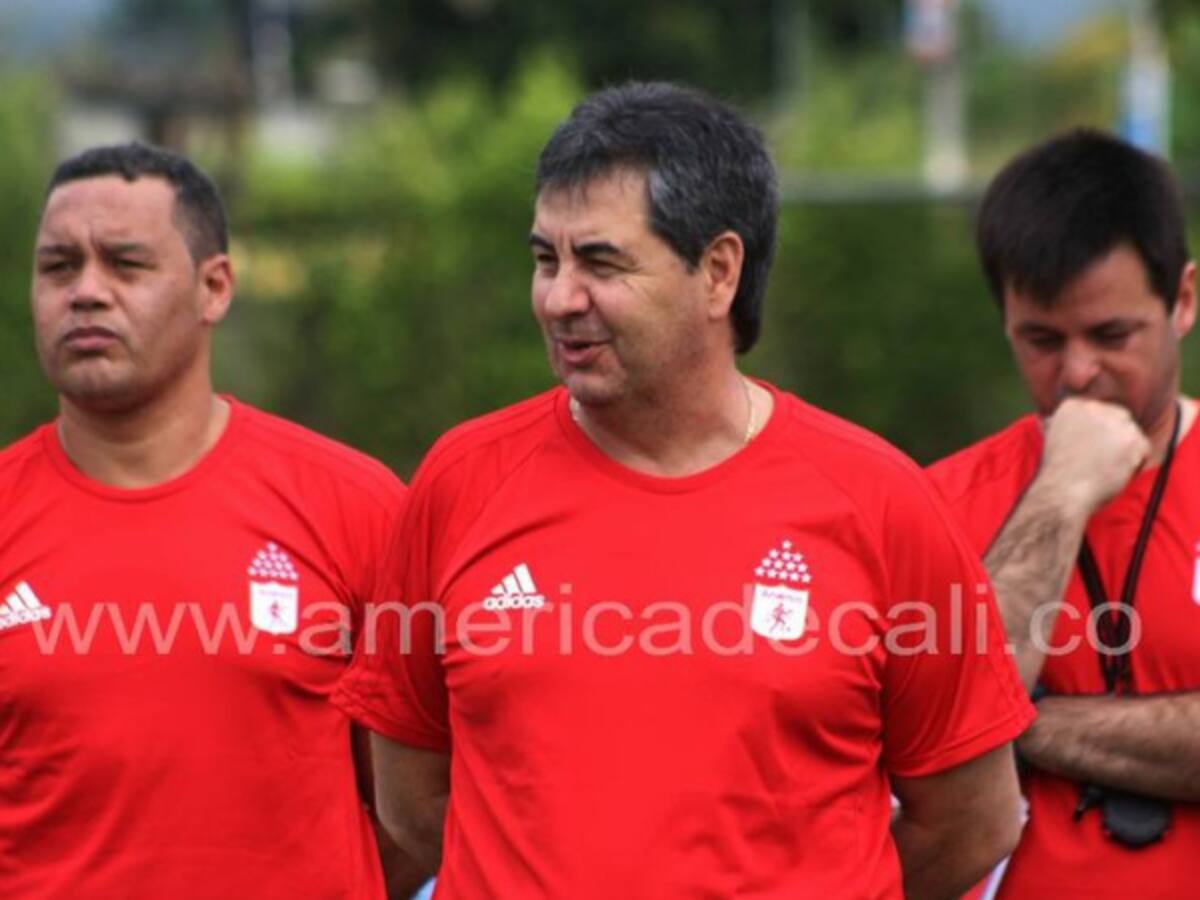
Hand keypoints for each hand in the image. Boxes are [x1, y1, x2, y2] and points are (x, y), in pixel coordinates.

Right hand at [1038, 398, 1149, 513]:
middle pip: (1120, 418)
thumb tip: (1081, 425)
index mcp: (1071, 406)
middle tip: (1101, 462)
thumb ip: (1072, 426)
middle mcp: (1093, 407)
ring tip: (1103, 470)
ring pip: (1132, 434)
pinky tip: (1114, 474)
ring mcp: (1114, 421)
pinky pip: (1144, 449)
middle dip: (1115, 439)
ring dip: (1124, 453)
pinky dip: (1134, 464)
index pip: (1099, 413)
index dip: (1098, 434)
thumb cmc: (1059, 474)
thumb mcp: (1056, 439)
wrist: (1063, 491)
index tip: (1087, 451)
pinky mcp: (1131, 438)